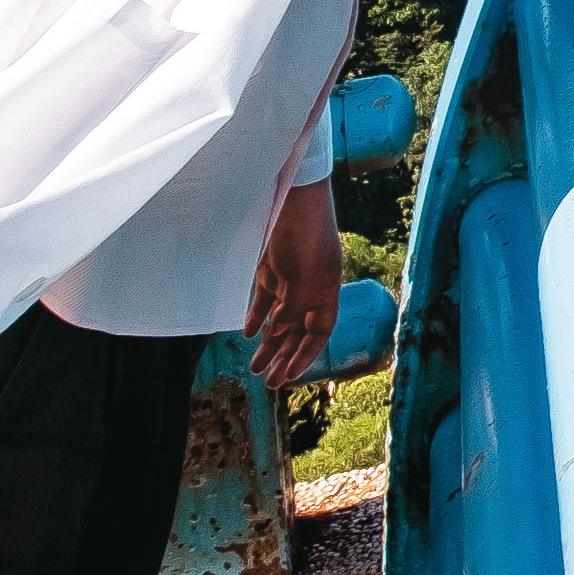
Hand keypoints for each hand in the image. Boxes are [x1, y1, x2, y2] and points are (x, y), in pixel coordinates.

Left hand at [250, 181, 340, 392]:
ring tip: (255, 367)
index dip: (306, 355)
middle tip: (269, 383)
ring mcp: (290, 277)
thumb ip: (294, 305)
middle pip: (298, 330)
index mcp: (326, 289)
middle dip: (284, 357)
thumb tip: (281, 332)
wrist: (290, 192)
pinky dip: (256, 317)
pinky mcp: (270, 267)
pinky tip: (247, 333)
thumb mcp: (303, 273)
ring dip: (268, 343)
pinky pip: (264, 300)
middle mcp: (310, 287)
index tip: (289, 376)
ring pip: (279, 318)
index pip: (320, 331)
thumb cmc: (304, 229)